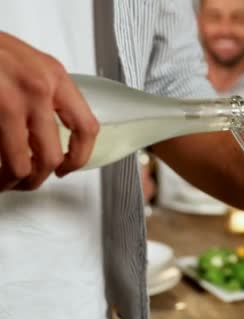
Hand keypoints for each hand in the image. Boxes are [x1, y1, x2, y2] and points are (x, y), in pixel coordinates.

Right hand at [0, 32, 98, 190]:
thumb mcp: (29, 63)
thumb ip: (47, 93)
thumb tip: (56, 132)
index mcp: (55, 77)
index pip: (86, 128)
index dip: (79, 157)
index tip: (68, 168)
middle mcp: (38, 89)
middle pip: (52, 155)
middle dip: (39, 177)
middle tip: (28, 182)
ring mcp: (10, 102)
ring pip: (22, 164)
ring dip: (14, 181)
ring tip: (6, 182)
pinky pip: (0, 156)